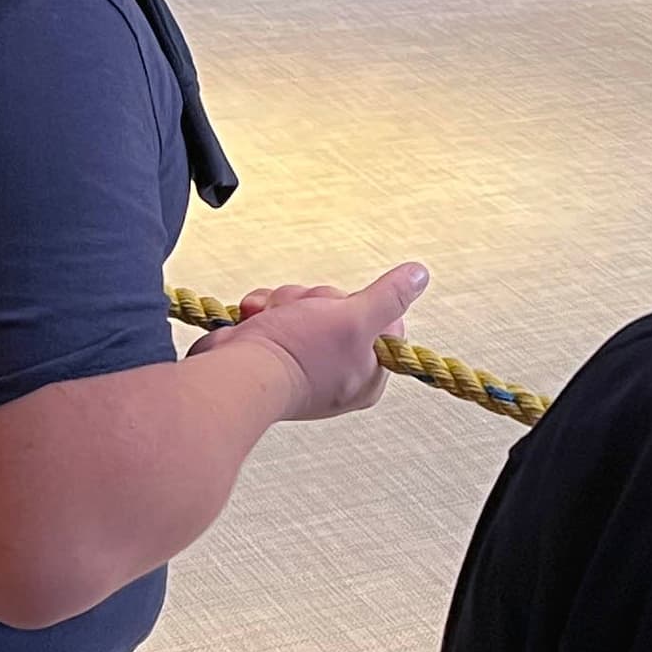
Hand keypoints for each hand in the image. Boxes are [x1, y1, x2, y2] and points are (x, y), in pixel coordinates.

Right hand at [200, 263, 432, 420]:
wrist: (232, 374)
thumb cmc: (295, 355)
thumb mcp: (355, 319)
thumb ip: (391, 297)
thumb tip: (420, 276)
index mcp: (366, 376)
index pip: (382, 320)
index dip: (361, 306)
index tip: (346, 314)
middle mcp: (336, 371)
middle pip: (340, 306)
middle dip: (316, 302)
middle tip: (306, 319)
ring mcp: (300, 360)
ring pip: (305, 303)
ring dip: (286, 302)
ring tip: (274, 320)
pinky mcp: (270, 349)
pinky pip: (275, 310)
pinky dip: (263, 309)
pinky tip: (256, 317)